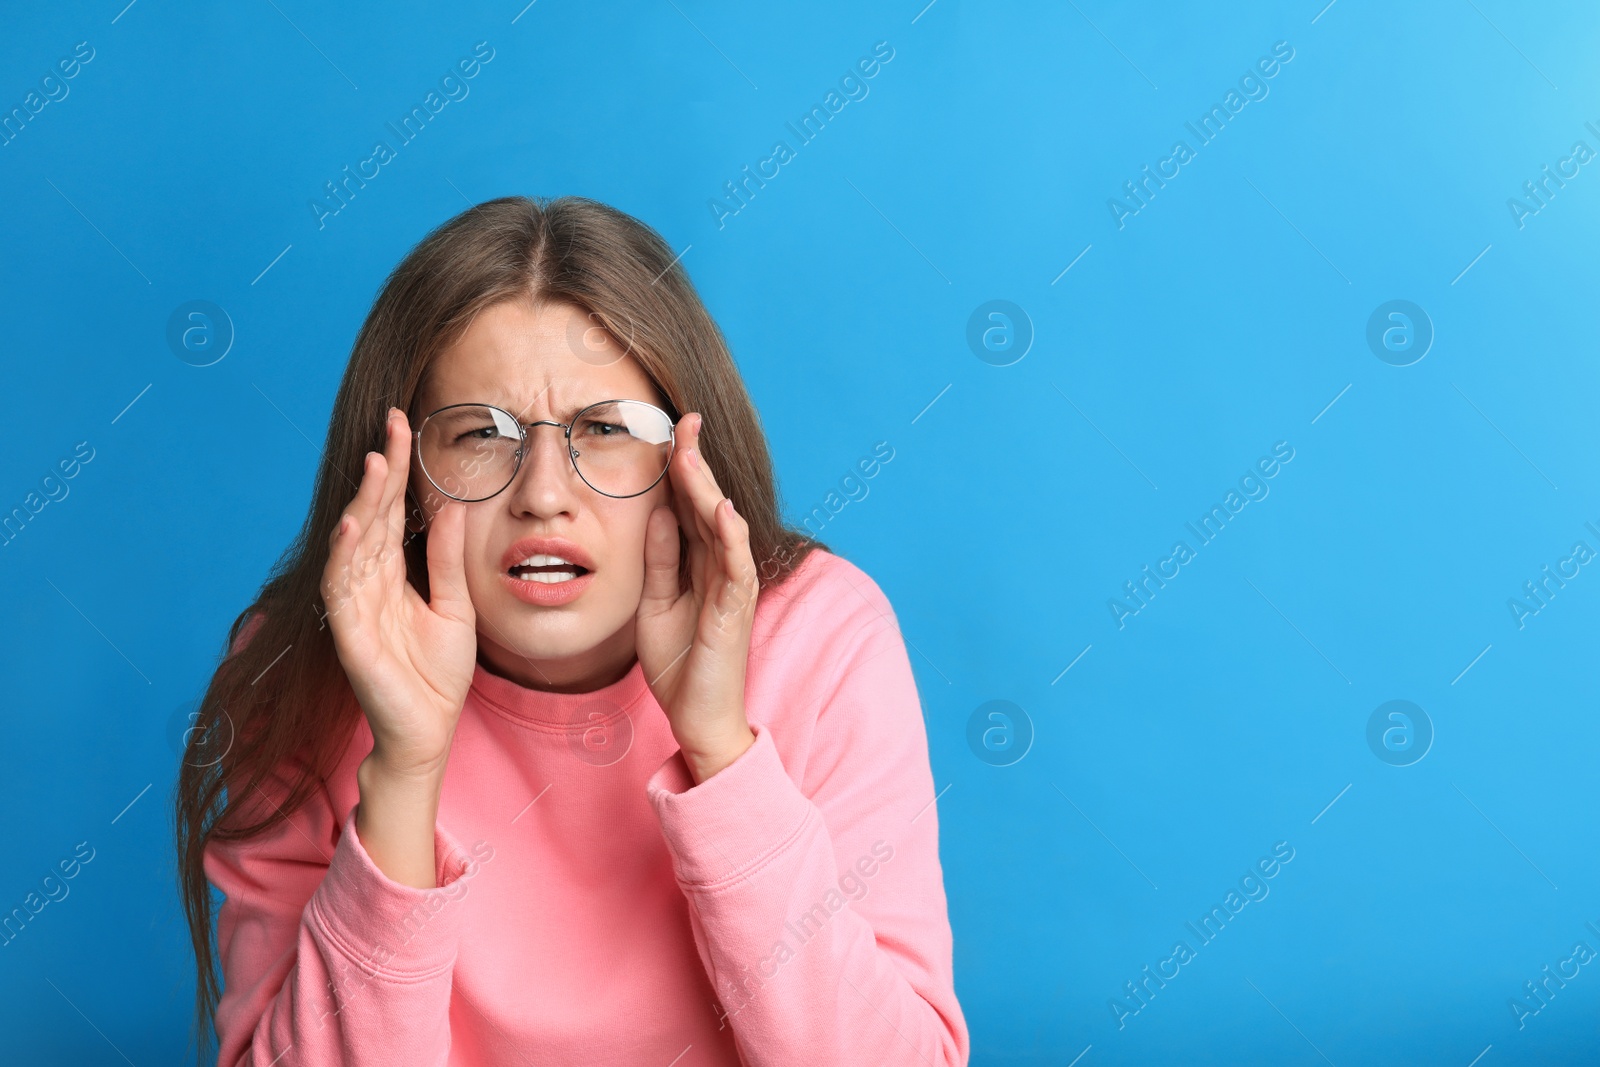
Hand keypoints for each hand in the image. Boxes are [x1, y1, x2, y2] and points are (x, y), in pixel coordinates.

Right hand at [321, 408, 477, 777]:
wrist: (429, 730)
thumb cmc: (437, 672)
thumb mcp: (455, 606)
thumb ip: (446, 559)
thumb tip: (449, 507)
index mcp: (392, 574)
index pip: (390, 511)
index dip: (396, 470)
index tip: (404, 425)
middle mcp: (368, 583)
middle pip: (370, 516)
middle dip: (380, 472)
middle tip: (391, 426)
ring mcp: (355, 607)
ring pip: (353, 544)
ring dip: (362, 504)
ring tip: (376, 464)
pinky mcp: (349, 635)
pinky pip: (341, 590)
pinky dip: (344, 556)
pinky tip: (353, 526)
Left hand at [635, 412, 758, 783]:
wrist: (697, 716)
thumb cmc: (680, 662)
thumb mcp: (655, 600)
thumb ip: (660, 557)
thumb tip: (655, 510)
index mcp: (700, 561)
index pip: (691, 504)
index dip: (680, 467)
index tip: (667, 428)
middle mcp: (721, 566)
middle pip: (708, 503)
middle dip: (695, 462)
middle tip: (683, 420)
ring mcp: (732, 586)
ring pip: (722, 526)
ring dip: (707, 489)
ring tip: (691, 454)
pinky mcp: (734, 610)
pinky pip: (734, 567)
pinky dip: (730, 536)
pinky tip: (721, 510)